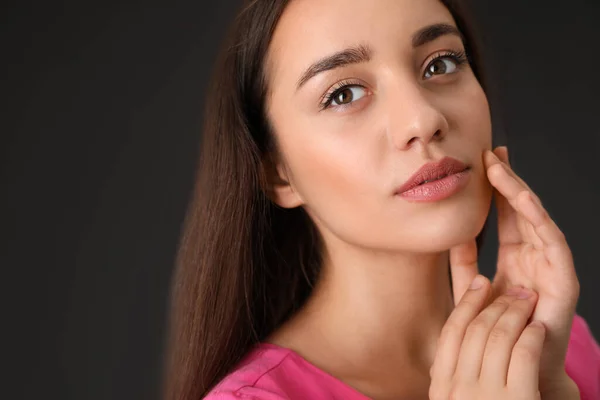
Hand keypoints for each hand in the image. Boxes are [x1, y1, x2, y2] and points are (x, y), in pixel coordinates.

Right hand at [430, 275, 544, 399]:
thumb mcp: (456, 397)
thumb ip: (453, 371)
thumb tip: (458, 332)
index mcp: (441, 385)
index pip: (451, 331)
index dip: (467, 301)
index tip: (481, 281)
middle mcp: (459, 389)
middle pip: (476, 330)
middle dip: (497, 303)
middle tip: (516, 291)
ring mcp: (487, 395)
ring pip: (500, 337)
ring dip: (517, 313)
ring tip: (529, 302)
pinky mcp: (517, 399)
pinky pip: (524, 354)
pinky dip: (532, 335)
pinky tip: (539, 328)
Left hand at [449, 146, 579, 398]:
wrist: (515, 370)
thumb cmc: (493, 331)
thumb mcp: (470, 289)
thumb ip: (462, 263)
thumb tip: (451, 232)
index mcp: (513, 257)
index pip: (504, 216)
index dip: (493, 190)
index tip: (480, 162)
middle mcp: (533, 257)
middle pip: (521, 212)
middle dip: (507, 181)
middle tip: (492, 152)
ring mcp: (549, 267)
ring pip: (536, 221)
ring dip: (519, 193)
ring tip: (501, 169)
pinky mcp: (564, 280)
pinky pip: (553, 244)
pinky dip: (540, 220)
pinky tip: (525, 200)